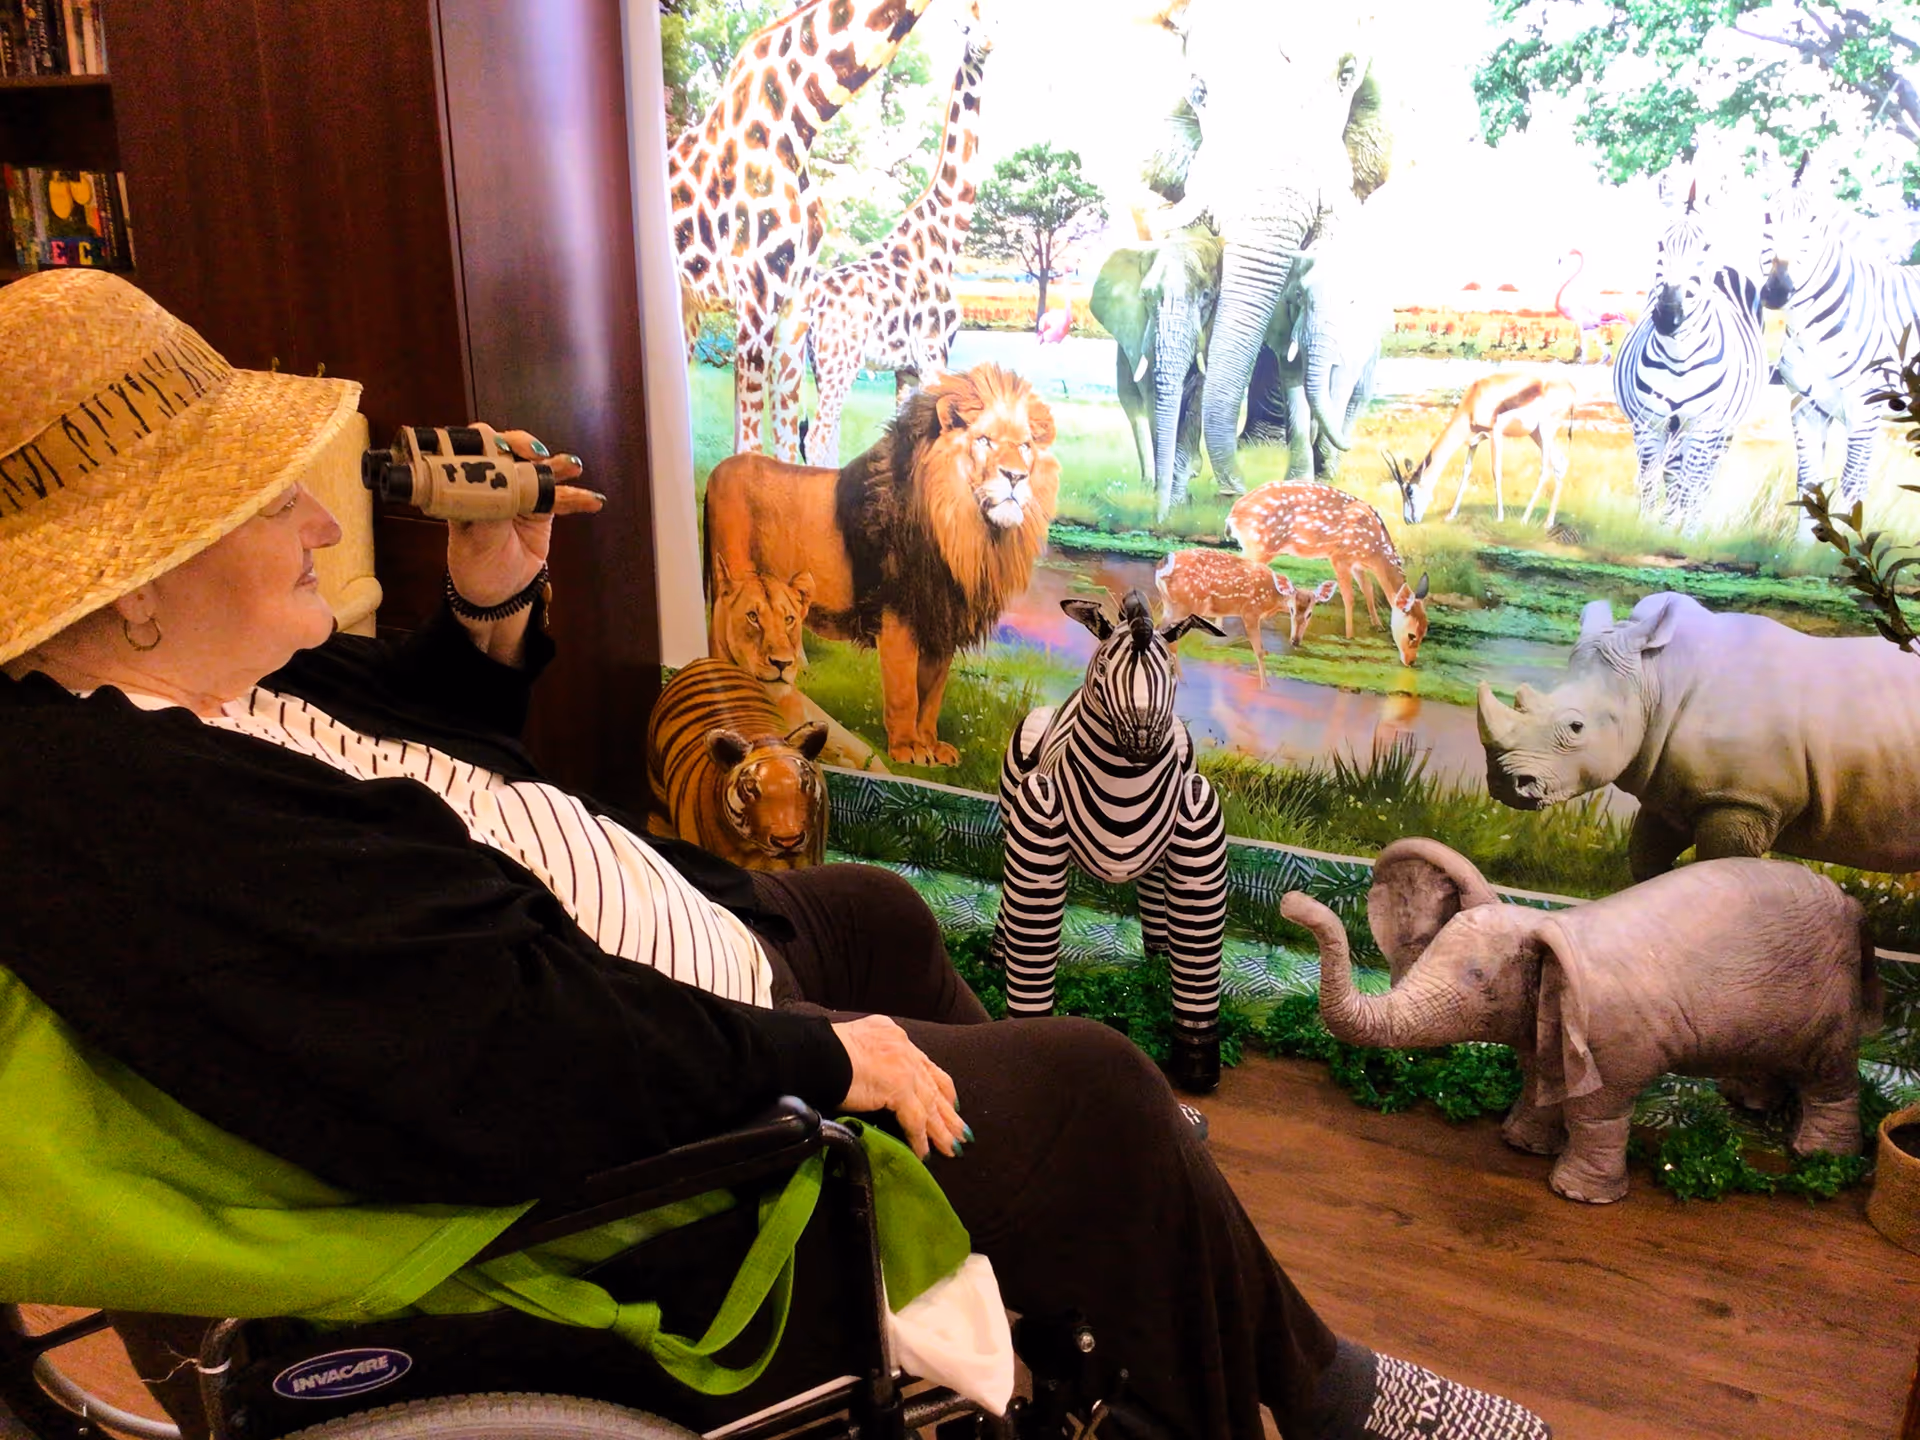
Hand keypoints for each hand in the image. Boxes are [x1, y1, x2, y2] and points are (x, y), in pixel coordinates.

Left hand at [445, 428, 602, 606]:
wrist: (498, 590)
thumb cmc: (475, 563)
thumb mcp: (475, 540)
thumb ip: (489, 509)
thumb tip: (502, 482)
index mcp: (465, 483)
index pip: (475, 449)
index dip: (489, 442)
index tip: (501, 450)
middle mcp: (493, 481)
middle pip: (509, 449)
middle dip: (524, 445)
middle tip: (537, 453)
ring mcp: (520, 492)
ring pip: (540, 469)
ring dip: (557, 465)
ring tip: (573, 466)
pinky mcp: (542, 507)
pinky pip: (562, 498)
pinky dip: (578, 498)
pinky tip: (593, 501)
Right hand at [831, 1015, 965, 1159]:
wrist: (813, 1053)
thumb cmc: (821, 1053)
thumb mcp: (853, 1045)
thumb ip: (870, 1056)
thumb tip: (873, 1079)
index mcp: (892, 1034)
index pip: (924, 1064)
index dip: (940, 1086)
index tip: (951, 1103)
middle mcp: (903, 1046)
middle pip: (933, 1085)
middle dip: (948, 1112)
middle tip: (962, 1132)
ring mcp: (903, 1066)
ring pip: (930, 1104)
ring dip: (941, 1130)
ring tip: (952, 1148)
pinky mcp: (898, 1087)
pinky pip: (915, 1120)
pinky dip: (920, 1139)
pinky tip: (924, 1153)